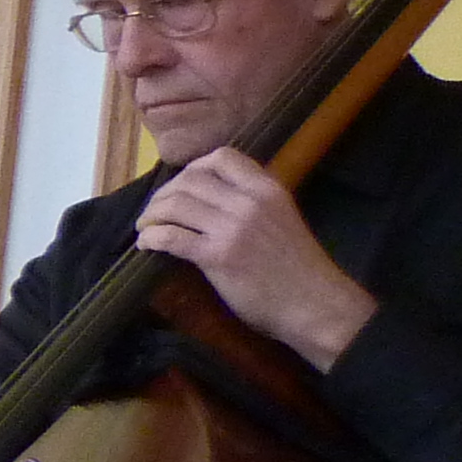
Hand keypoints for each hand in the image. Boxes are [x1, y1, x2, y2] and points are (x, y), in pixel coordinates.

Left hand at [133, 148, 374, 368]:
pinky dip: (151, 238)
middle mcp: (249, 202)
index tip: (182, 185)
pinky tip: (147, 245)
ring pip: (175, 205)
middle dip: (163, 194)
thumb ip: (251, 203)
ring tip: (146, 227)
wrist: (315, 304)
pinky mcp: (218, 256)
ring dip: (151, 215)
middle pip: (190, 180)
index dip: (193, 168)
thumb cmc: (297, 267)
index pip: (222, 157)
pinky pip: (171, 237)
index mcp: (268, 189)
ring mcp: (233, 228)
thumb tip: (210, 198)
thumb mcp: (281, 218)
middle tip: (155, 211)